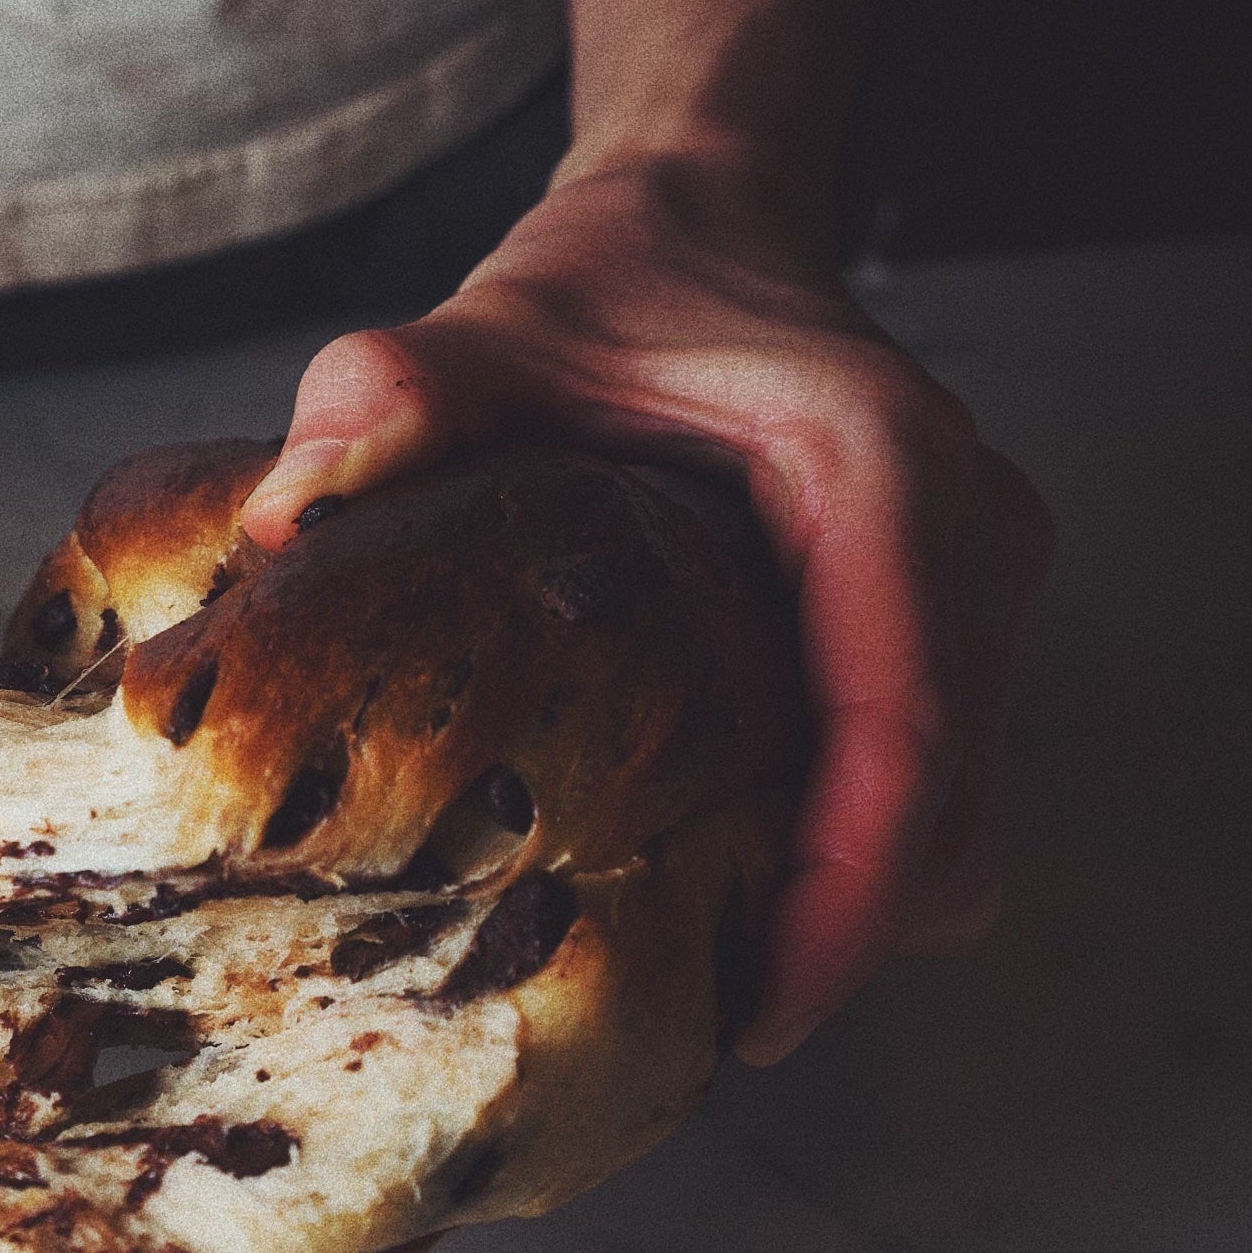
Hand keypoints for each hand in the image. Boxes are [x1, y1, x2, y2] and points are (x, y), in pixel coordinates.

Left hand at [238, 154, 1053, 1062]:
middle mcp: (962, 542)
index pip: (906, 729)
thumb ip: (395, 395)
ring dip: (833, 910)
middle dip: (829, 934)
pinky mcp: (928, 636)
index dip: (845, 893)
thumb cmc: (619, 278)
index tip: (760, 1012)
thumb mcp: (491, 321)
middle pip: (939, 808)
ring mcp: (962, 595)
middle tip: (679, 1033)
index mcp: (885, 477)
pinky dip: (828, 857)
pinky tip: (705, 891)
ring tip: (683, 981)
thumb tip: (289, 511)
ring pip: (941, 818)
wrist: (708, 220)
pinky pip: (908, 788)